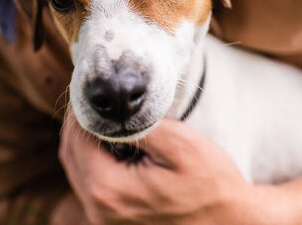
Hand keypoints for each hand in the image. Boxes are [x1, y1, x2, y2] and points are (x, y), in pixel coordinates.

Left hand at [58, 114, 288, 224]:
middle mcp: (99, 209)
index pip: (76, 140)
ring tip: (100, 116)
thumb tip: (106, 111)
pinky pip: (91, 184)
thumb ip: (137, 126)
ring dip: (85, 141)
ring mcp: (105, 218)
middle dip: (78, 124)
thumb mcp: (179, 144)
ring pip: (78, 170)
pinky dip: (94, 159)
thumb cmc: (211, 184)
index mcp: (109, 189)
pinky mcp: (114, 220)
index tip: (90, 89)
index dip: (80, 111)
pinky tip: (110, 143)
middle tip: (92, 98)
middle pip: (70, 156)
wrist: (231, 223)